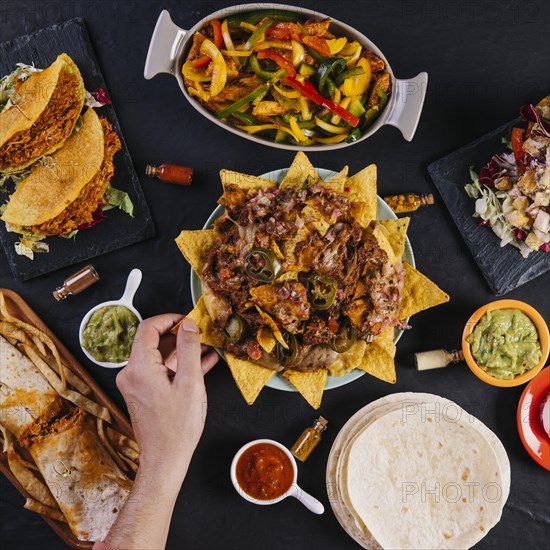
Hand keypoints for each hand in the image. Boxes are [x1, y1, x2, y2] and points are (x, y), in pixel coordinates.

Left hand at [116, 314, 218, 481]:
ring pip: (160, 357)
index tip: (187, 318)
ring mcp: (137, 385)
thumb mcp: (190, 383)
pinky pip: (161, 372)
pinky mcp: (144, 394)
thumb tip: (188, 325)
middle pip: (154, 342)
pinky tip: (201, 363)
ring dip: (182, 351)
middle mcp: (132, 374)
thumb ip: (189, 348)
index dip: (168, 319)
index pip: (148, 328)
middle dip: (179, 335)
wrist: (165, 460)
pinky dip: (178, 366)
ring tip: (207, 347)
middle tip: (201, 332)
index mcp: (139, 367)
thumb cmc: (177, 427)